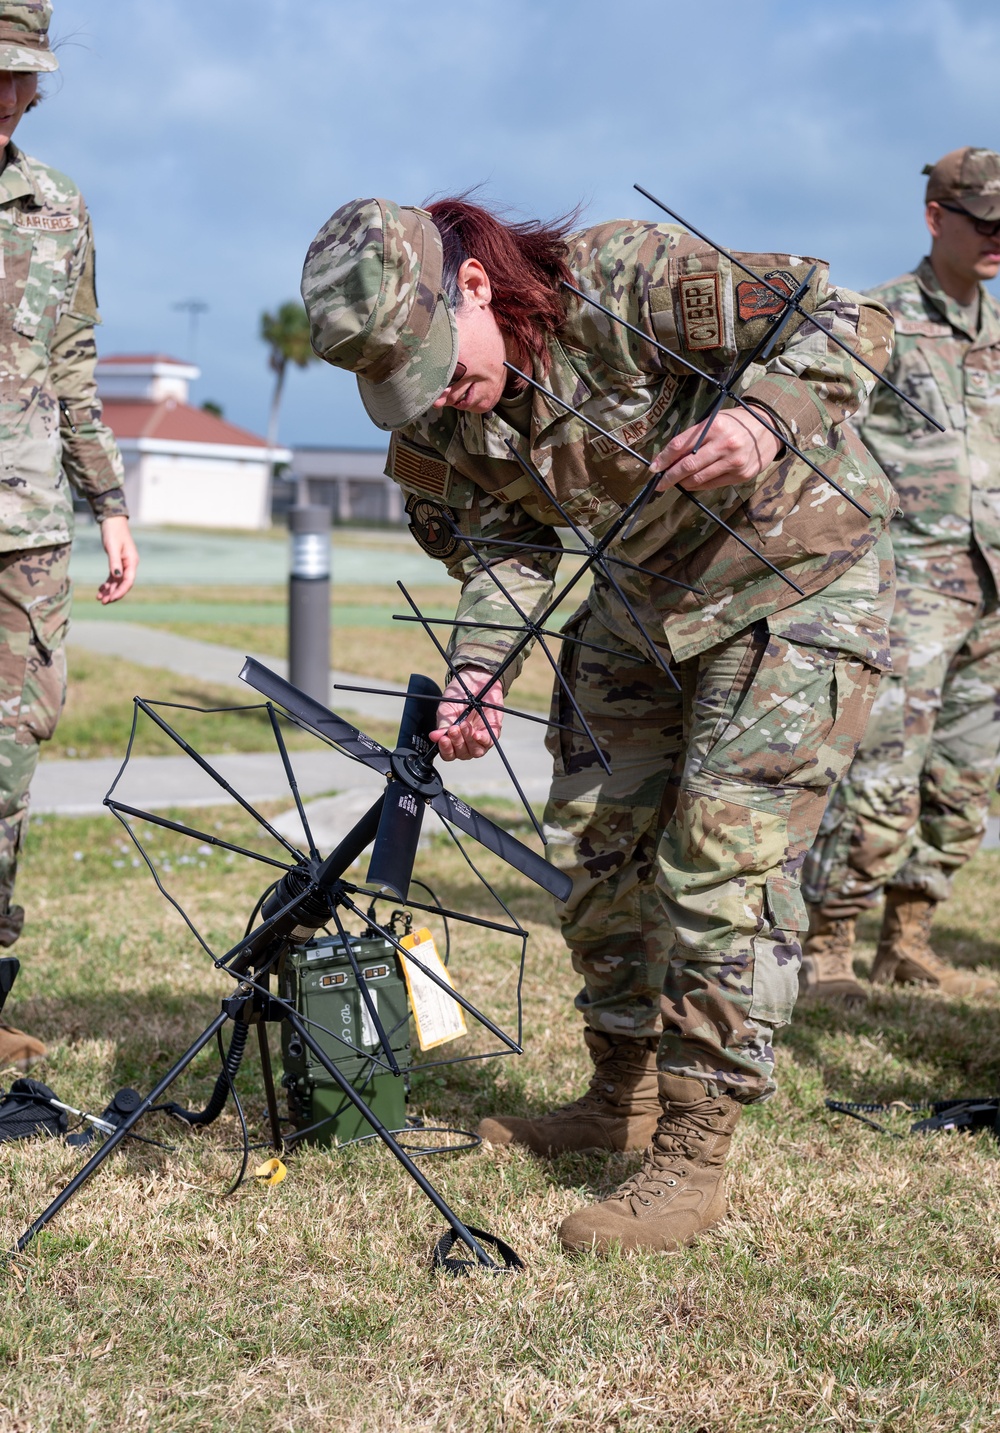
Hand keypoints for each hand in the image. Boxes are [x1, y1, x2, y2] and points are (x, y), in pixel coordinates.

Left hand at [96, 515, 138, 602]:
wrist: (112, 520)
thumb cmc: (113, 532)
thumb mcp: (112, 547)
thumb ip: (115, 562)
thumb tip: (117, 577)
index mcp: (132, 562)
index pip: (128, 581)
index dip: (120, 592)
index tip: (111, 599)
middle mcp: (129, 565)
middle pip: (123, 584)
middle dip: (114, 594)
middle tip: (103, 601)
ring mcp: (124, 564)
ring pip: (117, 582)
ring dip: (109, 590)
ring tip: (99, 598)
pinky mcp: (117, 562)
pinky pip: (113, 577)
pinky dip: (108, 584)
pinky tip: (100, 589)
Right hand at [430, 667, 503, 760]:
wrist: (474, 681)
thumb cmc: (459, 696)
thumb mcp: (447, 709)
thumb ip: (443, 724)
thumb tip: (434, 737)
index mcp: (453, 739)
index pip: (448, 754)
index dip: (445, 750)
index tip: (443, 739)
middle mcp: (466, 742)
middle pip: (462, 754)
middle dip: (456, 742)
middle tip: (454, 728)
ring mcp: (480, 738)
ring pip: (475, 751)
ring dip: (468, 740)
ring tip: (464, 725)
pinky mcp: (493, 731)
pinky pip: (488, 742)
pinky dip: (481, 740)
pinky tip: (476, 734)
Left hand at [649, 408, 780, 494]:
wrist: (770, 428)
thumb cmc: (736, 423)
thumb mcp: (714, 421)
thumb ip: (693, 438)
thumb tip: (668, 458)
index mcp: (715, 426)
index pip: (681, 445)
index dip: (663, 459)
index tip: (653, 468)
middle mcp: (725, 444)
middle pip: (687, 466)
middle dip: (669, 477)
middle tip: (659, 484)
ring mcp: (734, 462)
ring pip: (698, 479)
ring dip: (682, 483)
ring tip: (676, 481)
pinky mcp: (741, 475)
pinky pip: (712, 484)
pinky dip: (698, 485)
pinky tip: (692, 482)